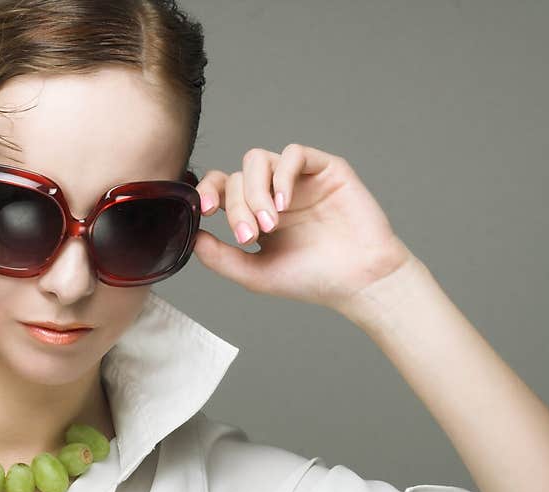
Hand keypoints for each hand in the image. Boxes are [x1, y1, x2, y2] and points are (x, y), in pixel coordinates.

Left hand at [192, 143, 416, 311]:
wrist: (358, 281)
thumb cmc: (311, 279)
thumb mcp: (255, 273)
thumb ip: (220, 257)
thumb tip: (190, 237)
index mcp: (255, 212)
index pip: (220, 187)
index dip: (206, 192)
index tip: (204, 211)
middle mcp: (274, 191)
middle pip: (236, 176)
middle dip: (237, 206)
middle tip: (251, 235)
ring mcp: (298, 179)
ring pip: (258, 160)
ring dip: (256, 190)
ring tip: (270, 223)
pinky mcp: (325, 168)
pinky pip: (293, 154)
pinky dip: (283, 175)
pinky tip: (285, 204)